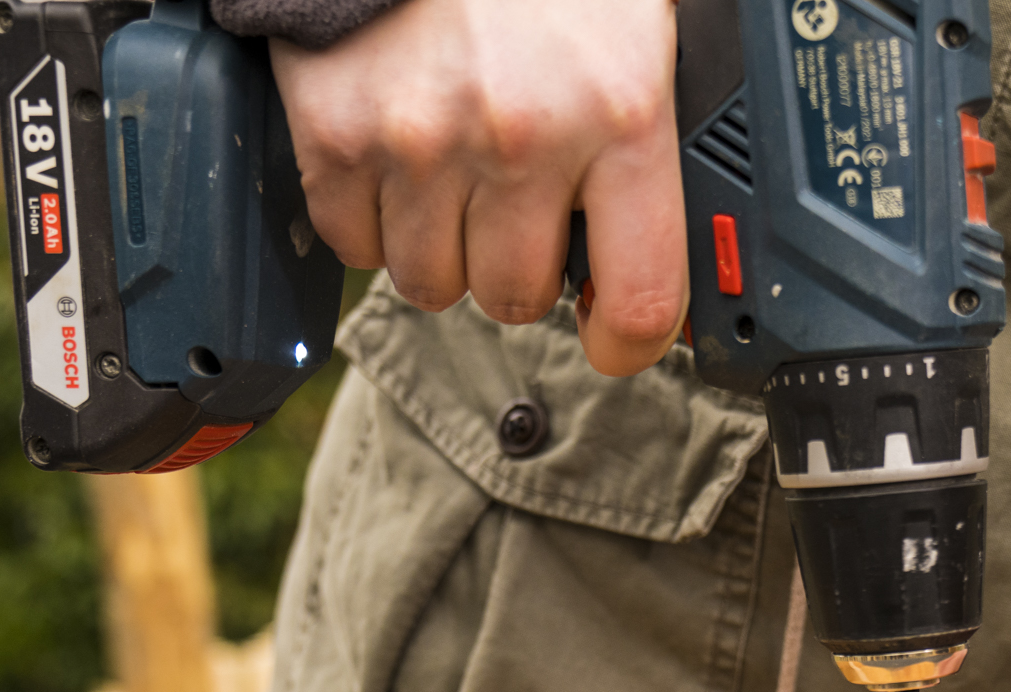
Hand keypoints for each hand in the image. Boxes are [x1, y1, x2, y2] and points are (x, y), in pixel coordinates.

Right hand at [273, 0, 685, 375]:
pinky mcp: (337, 135)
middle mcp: (522, 138)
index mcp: (620, 114)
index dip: (627, 342)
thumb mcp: (636, 31)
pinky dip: (371, 219)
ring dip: (443, 249)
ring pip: (431, 283)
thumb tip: (673, 246)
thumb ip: (650, 140)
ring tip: (454, 177)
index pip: (638, 298)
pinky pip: (354, 244)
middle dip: (520, 269)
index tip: (614, 339)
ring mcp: (422, 141)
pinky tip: (397, 160)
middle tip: (519, 209)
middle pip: (517, 299)